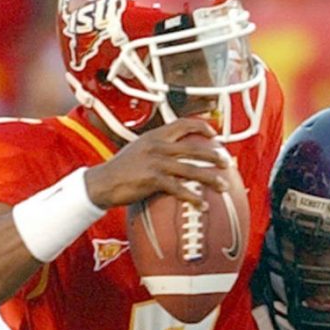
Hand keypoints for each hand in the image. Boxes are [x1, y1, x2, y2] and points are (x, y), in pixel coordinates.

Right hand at [85, 118, 231, 208]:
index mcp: (155, 136)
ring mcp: (156, 162)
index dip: (201, 127)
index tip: (214, 134)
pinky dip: (192, 197)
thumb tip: (174, 152)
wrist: (102, 182)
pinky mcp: (153, 180)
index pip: (183, 124)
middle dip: (214, 155)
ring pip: (191, 169)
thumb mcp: (138, 148)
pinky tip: (202, 204)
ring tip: (223, 186)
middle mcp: (158, 146)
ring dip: (210, 178)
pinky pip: (179, 189)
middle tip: (227, 162)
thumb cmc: (121, 168)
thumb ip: (157, 147)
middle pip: (194, 148)